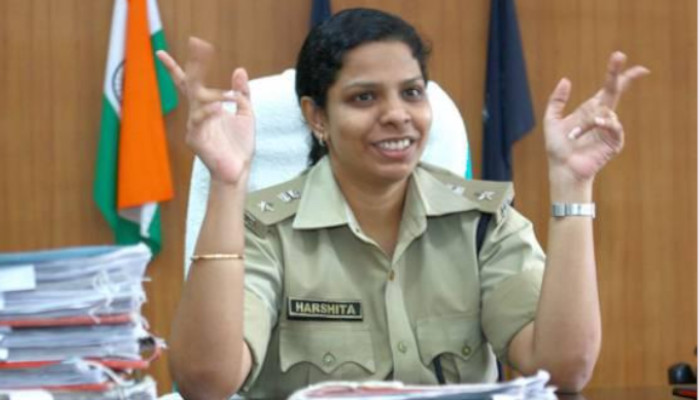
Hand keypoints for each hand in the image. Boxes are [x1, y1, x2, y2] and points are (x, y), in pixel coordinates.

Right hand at [157, 37, 254, 184]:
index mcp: (207, 107)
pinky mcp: (195, 139)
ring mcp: (194, 126)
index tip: (168, 51)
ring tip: (230, 97)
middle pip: (190, 86)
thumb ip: (242, 93)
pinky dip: (207, 111)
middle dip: (193, 66)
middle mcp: (197, 114)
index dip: (178, 67)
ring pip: (197, 101)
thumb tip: (239, 70)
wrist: (238, 170)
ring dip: (214, 95)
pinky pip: (197, 120)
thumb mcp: (246, 114)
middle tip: (195, 45)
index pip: (189, 83)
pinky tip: (218, 108)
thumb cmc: (239, 145)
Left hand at [544, 52, 648, 187]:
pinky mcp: (614, 142)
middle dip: (619, 73)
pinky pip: (614, 127)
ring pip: (606, 111)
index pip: (608, 87)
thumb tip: (566, 80)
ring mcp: (609, 129)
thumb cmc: (558, 148)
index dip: (616, 72)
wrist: (562, 169)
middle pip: (615, 91)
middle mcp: (602, 116)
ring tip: (573, 135)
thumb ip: (556, 101)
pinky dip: (605, 124)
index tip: (621, 56)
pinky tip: (596, 124)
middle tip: (618, 55)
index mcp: (591, 109)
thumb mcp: (551, 120)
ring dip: (588, 121)